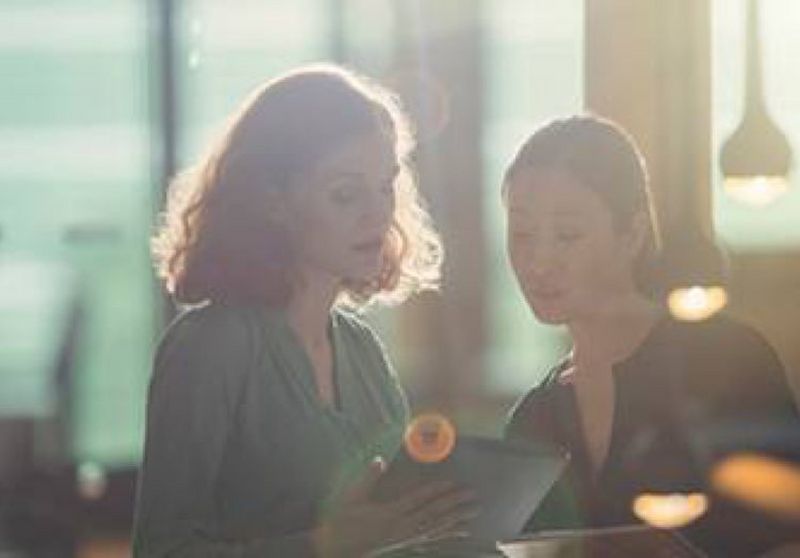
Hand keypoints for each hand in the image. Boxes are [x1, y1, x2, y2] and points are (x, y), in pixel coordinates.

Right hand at [313, 457, 476, 557]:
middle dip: (454, 504)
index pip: (418, 501)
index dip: (436, 492)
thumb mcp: (352, 498)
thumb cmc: (343, 522)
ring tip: (474, 510)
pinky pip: (432, 538)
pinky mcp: (407, 543)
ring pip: (437, 527)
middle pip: (433, 514)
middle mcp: (402, 527)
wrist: (338, 549)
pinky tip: (462, 531)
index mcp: (390, 514)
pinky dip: (448, 534)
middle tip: (473, 495)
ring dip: (457, 518)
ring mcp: (406, 537)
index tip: (453, 483)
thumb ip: (368, 478)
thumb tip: (379, 459)